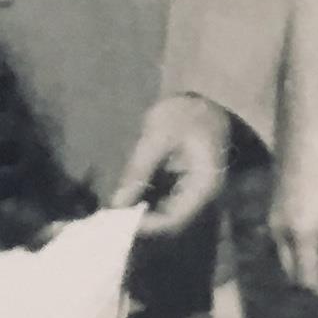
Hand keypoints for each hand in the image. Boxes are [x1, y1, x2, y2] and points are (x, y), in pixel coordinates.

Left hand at [116, 93, 232, 235]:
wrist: (205, 94)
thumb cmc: (186, 111)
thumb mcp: (158, 136)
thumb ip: (138, 170)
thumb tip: (117, 203)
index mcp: (203, 186)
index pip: (174, 220)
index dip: (147, 224)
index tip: (119, 218)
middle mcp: (203, 195)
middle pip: (171, 221)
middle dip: (142, 219)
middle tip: (112, 214)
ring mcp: (195, 190)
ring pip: (166, 211)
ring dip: (142, 209)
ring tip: (116, 205)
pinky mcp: (187, 182)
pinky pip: (166, 198)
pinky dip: (147, 197)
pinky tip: (128, 191)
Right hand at [267, 130, 317, 308]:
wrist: (307, 121)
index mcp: (299, 234)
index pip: (308, 282)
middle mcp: (279, 228)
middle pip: (292, 272)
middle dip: (313, 285)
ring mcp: (273, 212)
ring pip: (285, 254)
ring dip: (304, 265)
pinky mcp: (275, 199)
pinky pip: (283, 236)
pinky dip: (299, 246)